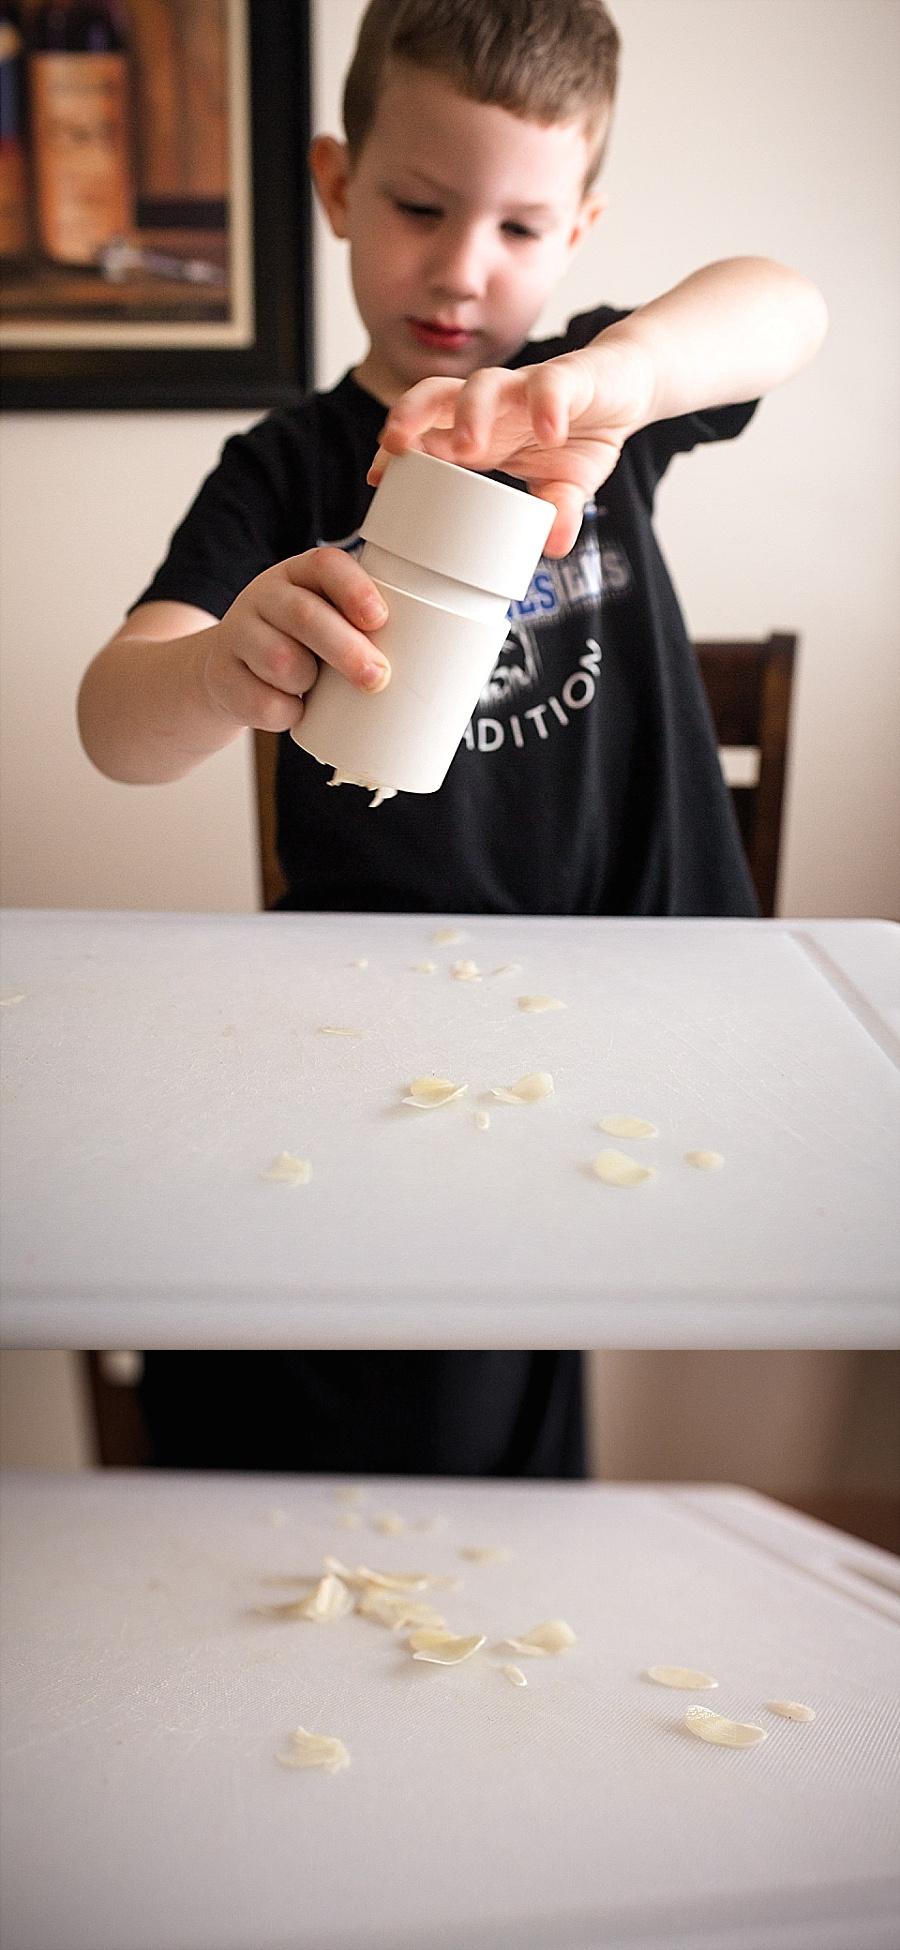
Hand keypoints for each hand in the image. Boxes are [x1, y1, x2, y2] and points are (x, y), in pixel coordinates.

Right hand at [200, 548, 390, 732]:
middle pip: (305, 616)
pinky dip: (286, 713)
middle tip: (377, 677)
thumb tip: (427, 660)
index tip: (380, 619)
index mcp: (298, 574)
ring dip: (308, 683)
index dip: (354, 589)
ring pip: (282, 661)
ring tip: (313, 687)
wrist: (227, 671)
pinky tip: (293, 709)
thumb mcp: (325, 623)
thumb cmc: (296, 646)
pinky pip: (263, 702)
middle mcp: (264, 596)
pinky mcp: (220, 675)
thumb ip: (360, 628)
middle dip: (347, 650)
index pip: (325, 565)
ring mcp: (238, 633)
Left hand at [367, 338, 655, 553]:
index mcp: (480, 432)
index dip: (399, 451)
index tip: (376, 477)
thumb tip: (552, 550)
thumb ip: (554, 514)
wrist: (629, 385)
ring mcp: (527, 387)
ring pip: (483, 384)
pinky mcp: (569, 376)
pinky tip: (549, 431)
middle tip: (395, 447)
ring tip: (468, 446)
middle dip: (411, 416)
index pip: (427, 434)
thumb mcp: (566, 486)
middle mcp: (493, 405)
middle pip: (436, 396)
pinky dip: (547, 405)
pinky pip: (550, 385)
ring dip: (469, 411)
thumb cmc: (581, 432)